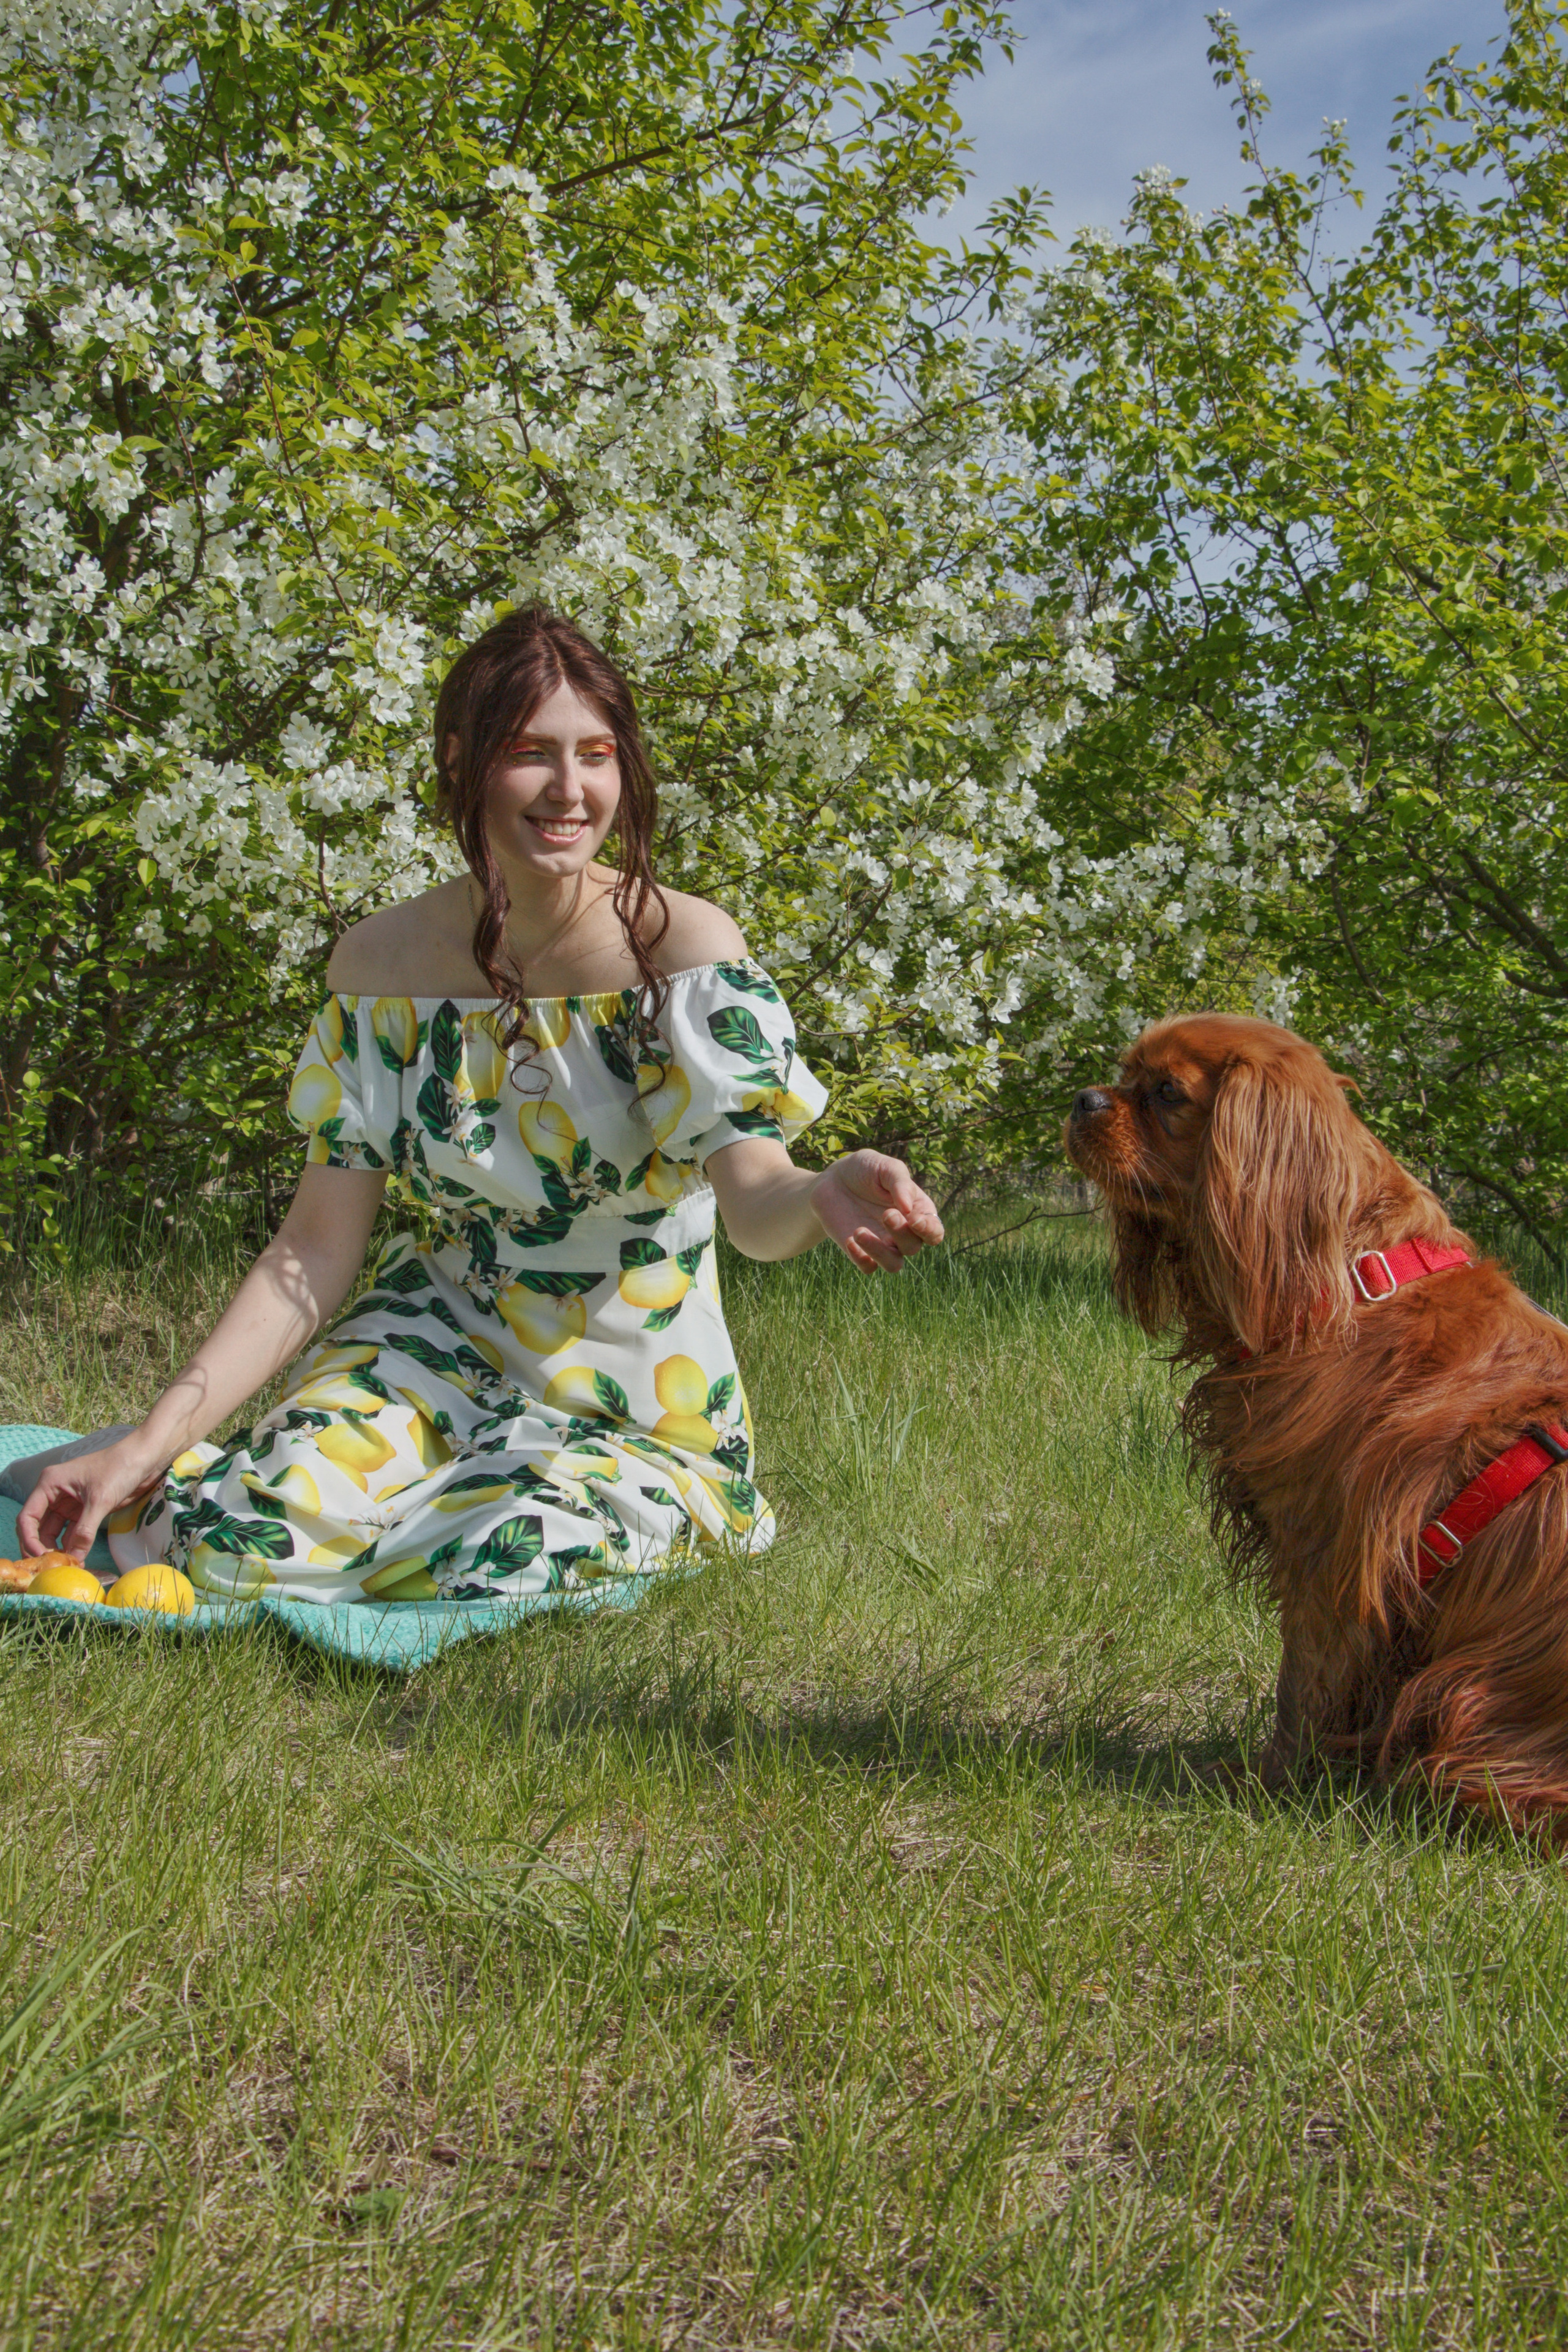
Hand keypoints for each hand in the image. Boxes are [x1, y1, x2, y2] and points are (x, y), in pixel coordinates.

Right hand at [17, 1434, 163, 1561]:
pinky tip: (77, 1560)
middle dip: (41, 1547)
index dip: (29, 1539)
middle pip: (37, 1527)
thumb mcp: (100, 1500)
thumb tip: (74, 1559)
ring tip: (66, 1567)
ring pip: (54, 1532)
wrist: (145, 1459)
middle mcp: (55, 1494)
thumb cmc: (120, 1468)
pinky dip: (73, 1546)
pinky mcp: (84, 1511)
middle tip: (51, 1568)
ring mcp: (69, 1503)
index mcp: (50, 1483)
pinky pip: (72, 1533)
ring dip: (57, 1549)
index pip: (28, 1517)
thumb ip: (84, 1531)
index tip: (40, 1557)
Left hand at [809, 1151, 943, 1272]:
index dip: (929, 1230)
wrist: (832, 1180)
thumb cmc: (864, 1170)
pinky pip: (868, 1267)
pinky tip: (849, 1239)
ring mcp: (882, 1244)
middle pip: (913, 1247)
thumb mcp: (885, 1167)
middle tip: (886, 1214)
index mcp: (917, 1211)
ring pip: (893, 1264)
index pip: (934, 1232)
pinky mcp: (861, 1251)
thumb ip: (900, 1183)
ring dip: (880, 1252)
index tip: (914, 1219)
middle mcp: (903, 1232)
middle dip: (902, 1233)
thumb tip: (908, 1208)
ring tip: (859, 1231)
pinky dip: (861, 1258)